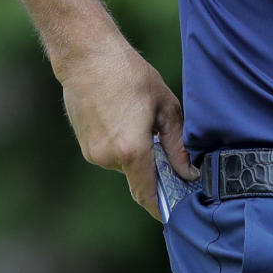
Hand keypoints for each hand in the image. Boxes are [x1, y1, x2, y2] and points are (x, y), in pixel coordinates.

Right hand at [59, 39, 197, 219]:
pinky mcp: (85, 145)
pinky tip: (127, 119)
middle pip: (138, 177)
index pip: (148, 193)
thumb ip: (177, 145)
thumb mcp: (165, 107)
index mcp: (132, 150)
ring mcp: (93, 153)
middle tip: (169, 152)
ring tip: (144, 123)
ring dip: (137, 154)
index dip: (162, 207)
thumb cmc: (130, 75)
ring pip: (124, 165)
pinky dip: (123, 146)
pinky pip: (110, 154)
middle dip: (154, 170)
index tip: (175, 215)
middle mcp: (108, 158)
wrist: (88, 57)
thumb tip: (188, 171)